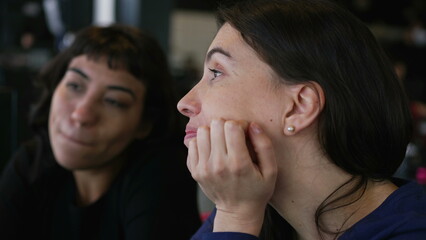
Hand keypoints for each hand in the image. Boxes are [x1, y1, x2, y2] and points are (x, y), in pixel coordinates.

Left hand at [187, 119, 276, 235]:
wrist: (237, 212)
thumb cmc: (257, 190)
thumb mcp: (271, 171)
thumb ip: (264, 146)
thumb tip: (253, 126)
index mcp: (238, 163)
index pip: (231, 126)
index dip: (240, 124)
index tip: (245, 132)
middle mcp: (218, 164)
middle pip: (216, 125)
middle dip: (227, 125)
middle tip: (233, 136)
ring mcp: (203, 168)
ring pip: (202, 131)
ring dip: (213, 132)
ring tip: (222, 142)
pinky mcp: (194, 170)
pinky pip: (192, 143)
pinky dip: (202, 142)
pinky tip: (212, 150)